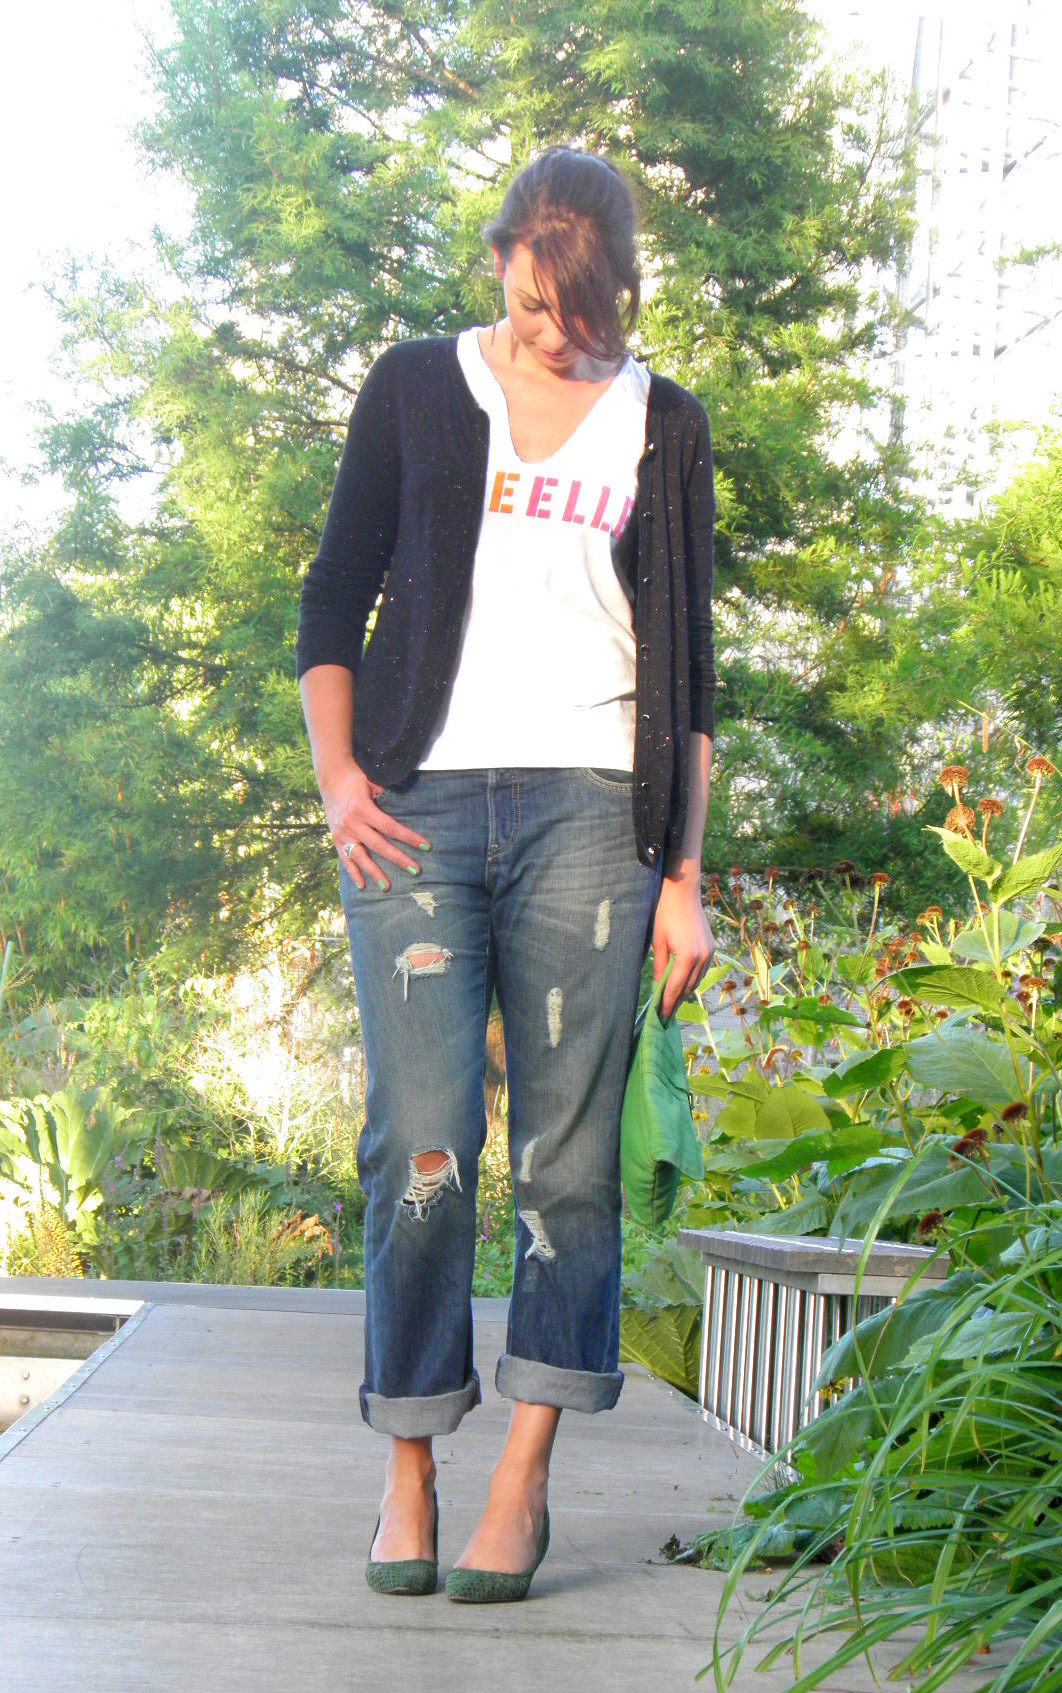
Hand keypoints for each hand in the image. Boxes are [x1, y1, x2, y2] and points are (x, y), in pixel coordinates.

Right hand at [320, 760, 430, 890]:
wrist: (330, 776)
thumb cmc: (356, 777)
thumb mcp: (373, 781)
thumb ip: (387, 796)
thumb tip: (408, 806)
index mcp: (362, 808)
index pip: (390, 827)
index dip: (409, 837)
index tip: (426, 846)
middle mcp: (352, 824)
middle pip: (379, 846)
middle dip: (399, 859)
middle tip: (416, 871)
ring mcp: (342, 833)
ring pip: (361, 857)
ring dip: (374, 872)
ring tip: (387, 886)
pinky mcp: (336, 838)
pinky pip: (345, 859)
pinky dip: (353, 873)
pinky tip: (362, 886)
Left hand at [651, 870, 715, 1019]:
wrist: (683, 893)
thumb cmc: (665, 914)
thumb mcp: (658, 943)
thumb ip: (659, 967)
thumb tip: (659, 986)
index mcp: (687, 957)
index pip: (675, 988)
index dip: (667, 1003)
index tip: (661, 1016)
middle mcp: (702, 957)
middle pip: (689, 988)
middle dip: (676, 1001)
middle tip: (666, 1013)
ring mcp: (710, 952)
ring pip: (697, 980)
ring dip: (686, 991)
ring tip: (673, 1000)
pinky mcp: (712, 947)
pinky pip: (703, 970)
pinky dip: (693, 978)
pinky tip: (684, 982)